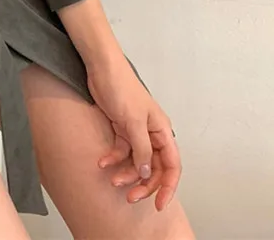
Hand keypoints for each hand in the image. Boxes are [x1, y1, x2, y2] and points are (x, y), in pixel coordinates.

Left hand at [88, 55, 180, 211]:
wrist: (101, 68)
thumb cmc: (121, 88)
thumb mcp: (133, 121)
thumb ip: (142, 149)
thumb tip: (147, 173)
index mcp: (162, 131)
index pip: (172, 165)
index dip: (168, 186)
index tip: (158, 204)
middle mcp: (152, 133)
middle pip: (153, 167)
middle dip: (143, 184)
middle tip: (129, 197)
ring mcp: (136, 131)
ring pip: (136, 162)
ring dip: (125, 173)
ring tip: (111, 179)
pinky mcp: (121, 127)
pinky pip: (120, 151)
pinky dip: (113, 158)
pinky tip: (102, 162)